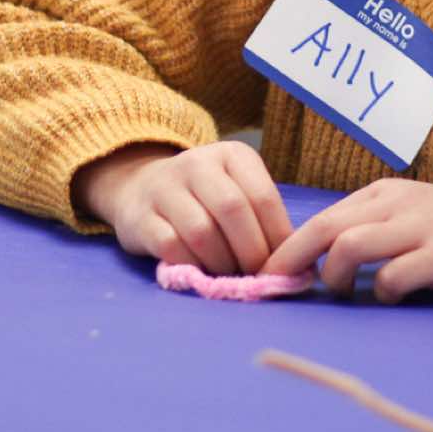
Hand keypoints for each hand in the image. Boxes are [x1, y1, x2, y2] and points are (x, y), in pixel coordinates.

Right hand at [73, 141, 292, 275]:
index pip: (263, 196)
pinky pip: (171, 246)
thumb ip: (261, 217)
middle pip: (233, 210)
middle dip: (251, 252)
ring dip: (222, 263)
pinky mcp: (140, 217)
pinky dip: (192, 266)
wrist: (140, 188)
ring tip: (231, 275)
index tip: (283, 265)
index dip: (277, 236)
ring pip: (202, 231)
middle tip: (257, 276)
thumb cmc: (204, 198)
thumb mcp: (237, 190)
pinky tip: (201, 273)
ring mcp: (165, 188)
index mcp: (231, 155)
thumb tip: (292, 262)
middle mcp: (197, 163)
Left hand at [260, 180, 432, 303]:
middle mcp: (396, 204)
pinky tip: (393, 299)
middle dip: (290, 260)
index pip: (322, 217)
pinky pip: (393, 276)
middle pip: (324, 227)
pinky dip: (383, 293)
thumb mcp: (416, 216)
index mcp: (386, 194)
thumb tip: (328, 264)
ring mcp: (419, 227)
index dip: (291, 247)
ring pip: (348, 245)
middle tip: (275, 288)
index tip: (273, 275)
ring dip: (334, 276)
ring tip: (341, 294)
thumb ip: (376, 231)